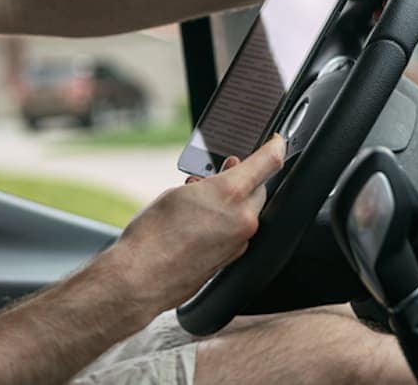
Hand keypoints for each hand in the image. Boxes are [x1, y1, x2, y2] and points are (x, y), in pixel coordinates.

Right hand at [109, 134, 285, 315]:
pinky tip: (200, 220)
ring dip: (232, 200)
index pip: (268, 162)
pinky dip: (225, 221)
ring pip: (248, 210)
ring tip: (200, 197)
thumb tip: (216, 182)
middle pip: (258, 188)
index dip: (275, 146)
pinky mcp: (231, 259)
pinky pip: (237, 231)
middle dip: (244, 177)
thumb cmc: (153, 235)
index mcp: (230, 194)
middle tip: (223, 169)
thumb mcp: (177, 193)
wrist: (142, 277)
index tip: (275, 141)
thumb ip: (207, 183)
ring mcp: (239, 242)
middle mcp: (242, 219)